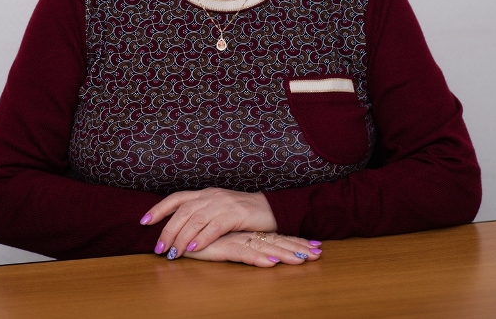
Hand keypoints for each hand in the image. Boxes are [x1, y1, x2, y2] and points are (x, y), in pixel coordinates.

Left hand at [141, 187, 276, 255]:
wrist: (271, 209)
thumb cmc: (243, 214)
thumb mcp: (219, 210)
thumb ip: (201, 215)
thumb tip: (178, 231)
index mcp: (206, 193)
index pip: (177, 198)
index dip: (159, 208)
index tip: (144, 221)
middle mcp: (212, 195)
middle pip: (183, 211)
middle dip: (168, 230)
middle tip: (159, 248)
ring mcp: (224, 203)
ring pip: (196, 219)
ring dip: (181, 237)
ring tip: (173, 253)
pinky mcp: (236, 213)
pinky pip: (214, 226)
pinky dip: (201, 238)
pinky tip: (193, 249)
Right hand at [183, 231, 322, 266]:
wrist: (177, 237)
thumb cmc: (200, 242)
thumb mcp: (226, 246)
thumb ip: (243, 248)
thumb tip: (264, 253)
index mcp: (247, 234)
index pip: (276, 238)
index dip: (296, 243)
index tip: (316, 248)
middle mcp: (243, 235)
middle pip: (275, 241)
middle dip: (297, 248)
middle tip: (318, 253)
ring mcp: (234, 239)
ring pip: (264, 247)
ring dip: (284, 253)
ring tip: (303, 259)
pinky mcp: (222, 246)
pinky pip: (243, 253)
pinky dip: (258, 258)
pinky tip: (271, 262)